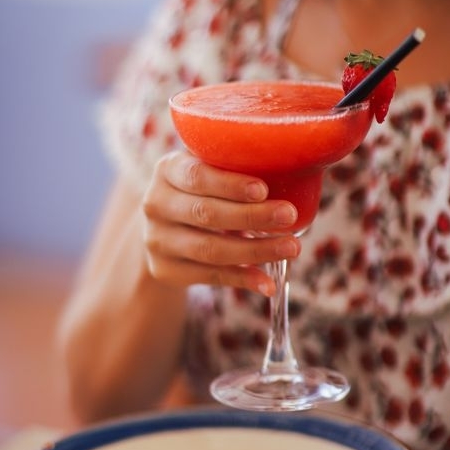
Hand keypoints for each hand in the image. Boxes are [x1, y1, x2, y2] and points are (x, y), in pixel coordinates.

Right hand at [142, 151, 300, 295]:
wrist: (165, 229)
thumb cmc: (203, 191)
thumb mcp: (208, 170)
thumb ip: (234, 167)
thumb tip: (293, 170)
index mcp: (168, 170)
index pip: (197, 176)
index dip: (230, 184)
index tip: (263, 189)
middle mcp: (156, 203)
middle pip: (206, 214)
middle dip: (252, 217)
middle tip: (289, 216)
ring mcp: (158, 240)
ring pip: (210, 249)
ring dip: (256, 251)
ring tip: (291, 248)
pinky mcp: (166, 270)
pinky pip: (210, 275)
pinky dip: (243, 279)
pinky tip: (268, 283)